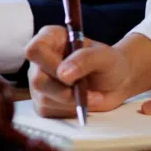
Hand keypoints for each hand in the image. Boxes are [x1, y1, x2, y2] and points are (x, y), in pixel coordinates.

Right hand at [25, 30, 150, 117]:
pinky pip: (48, 111)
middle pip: (37, 79)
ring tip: (92, 96)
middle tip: (85, 91)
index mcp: (51, 39)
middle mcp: (40, 60)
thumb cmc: (109, 64)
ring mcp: (39, 81)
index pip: (34, 50)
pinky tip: (82, 102)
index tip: (69, 74)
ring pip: (43, 98)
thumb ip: (85, 59)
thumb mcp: (104, 56)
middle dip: (64, 90)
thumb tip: (62, 74)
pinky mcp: (42, 101)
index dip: (48, 64)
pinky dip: (69, 110)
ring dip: (71, 101)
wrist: (115, 84)